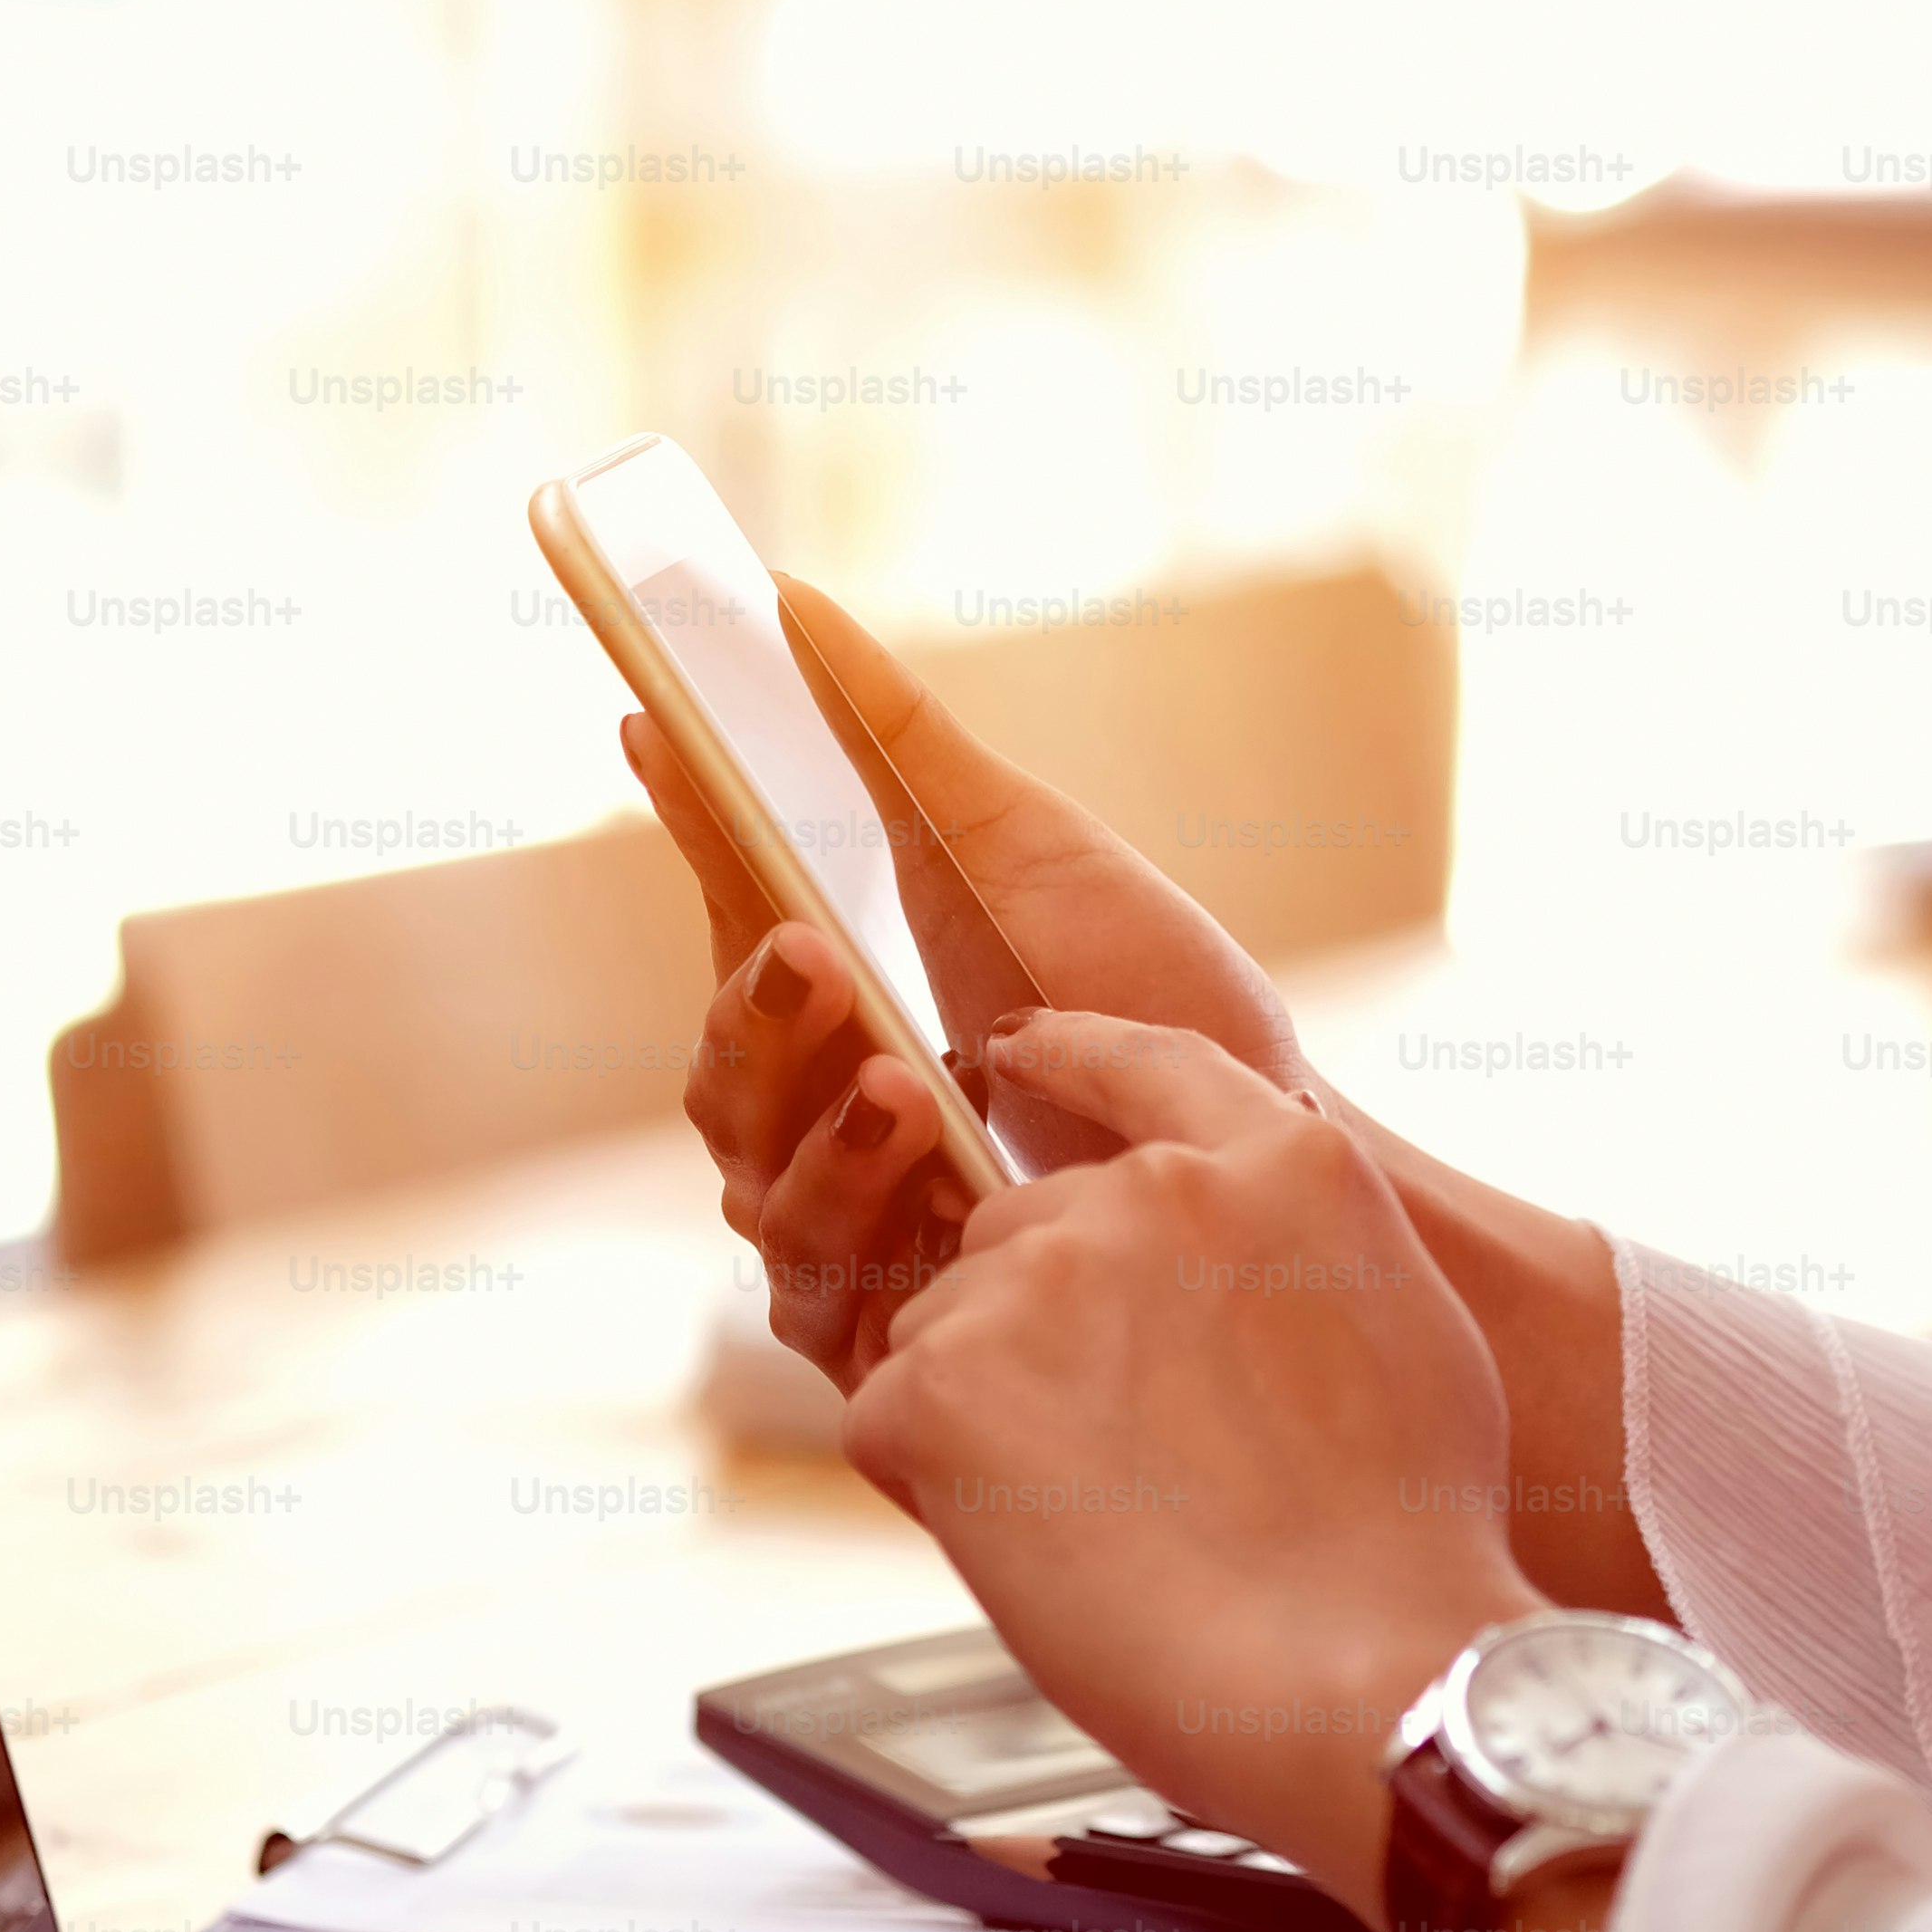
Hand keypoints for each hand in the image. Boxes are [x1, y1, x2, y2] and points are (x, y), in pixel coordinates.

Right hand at [624, 581, 1310, 1386]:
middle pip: (714, 1072)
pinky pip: (815, 1294)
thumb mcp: (1027, 845)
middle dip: (751, 1012)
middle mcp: (825, 1112)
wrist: (1271, 1146)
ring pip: (750, 1184)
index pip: (726, 916)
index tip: (660, 726)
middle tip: (814, 950)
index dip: (686, 830)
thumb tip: (791, 602)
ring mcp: (855, 1222)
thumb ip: (903, 742)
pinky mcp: (898, 1329)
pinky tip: (937, 1193)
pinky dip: (861, 1234)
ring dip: (810, 1127)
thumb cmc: (1152, 992)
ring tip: (904, 1083)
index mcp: (840, 993)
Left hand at [851, 1009, 1546, 1923]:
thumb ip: (1297, 1254)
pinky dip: (937, 1492)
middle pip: (1024, 1230)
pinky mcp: (946, 1381)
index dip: (1071, 1055)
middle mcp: (1158, 1191)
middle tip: (1124, 1467)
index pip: (1149, 1062)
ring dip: (989, 1413)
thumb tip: (1224, 1273)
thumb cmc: (1405, 1548)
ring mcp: (1044, 1277)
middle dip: (1041, 1330)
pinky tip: (1041, 1554)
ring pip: (948, 1328)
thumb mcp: (1406, 1329)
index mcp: (1286, 1168)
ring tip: (1105, 1525)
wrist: (1366, 1674)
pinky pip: (892, 1419)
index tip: (1013, 1048)